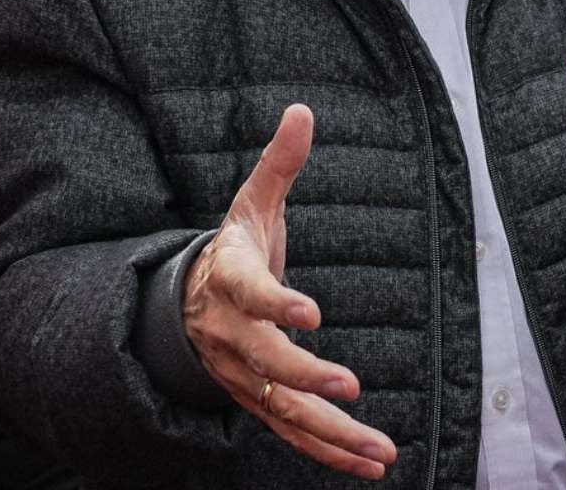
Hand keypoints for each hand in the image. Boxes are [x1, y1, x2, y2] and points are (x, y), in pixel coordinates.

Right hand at [181, 104, 397, 478]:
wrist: (186, 301)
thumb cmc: (234, 247)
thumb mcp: (251, 200)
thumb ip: (279, 162)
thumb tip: (302, 110)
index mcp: (231, 278)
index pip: (249, 291)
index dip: (276, 301)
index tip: (311, 310)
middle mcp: (233, 335)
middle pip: (265, 363)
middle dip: (306, 377)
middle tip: (348, 384)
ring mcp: (244, 376)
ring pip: (285, 411)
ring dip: (332, 434)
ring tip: (379, 449)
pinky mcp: (259, 402)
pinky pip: (294, 433)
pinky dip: (331, 452)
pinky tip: (372, 464)